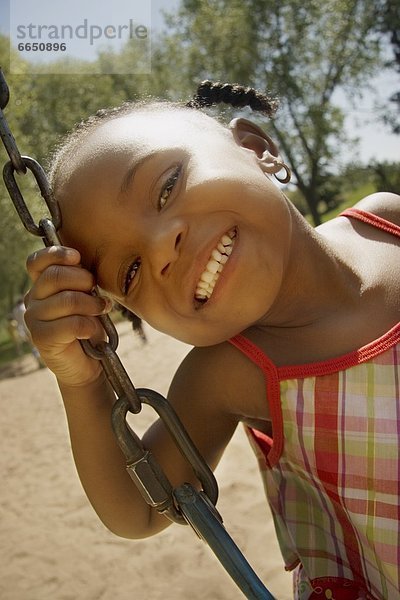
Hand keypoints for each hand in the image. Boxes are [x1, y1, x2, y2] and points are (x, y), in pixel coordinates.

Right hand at [25, 246, 112, 387]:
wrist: (89, 363)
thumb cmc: (89, 325)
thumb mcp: (87, 296)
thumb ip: (82, 280)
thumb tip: (85, 264)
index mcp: (42, 285)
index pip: (37, 262)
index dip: (55, 254)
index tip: (77, 257)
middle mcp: (33, 299)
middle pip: (55, 276)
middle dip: (83, 280)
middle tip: (96, 291)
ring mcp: (34, 319)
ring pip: (67, 299)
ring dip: (91, 304)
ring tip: (100, 310)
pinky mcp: (41, 338)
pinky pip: (71, 323)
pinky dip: (89, 326)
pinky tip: (92, 330)